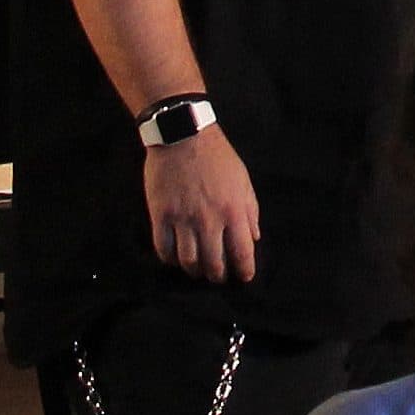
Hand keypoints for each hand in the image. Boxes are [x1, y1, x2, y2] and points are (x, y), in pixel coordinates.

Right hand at [143, 125, 258, 282]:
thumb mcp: (242, 179)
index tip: (244, 279)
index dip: (244, 270)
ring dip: (195, 271)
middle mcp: (209, 219)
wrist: (184, 135)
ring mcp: (182, 220)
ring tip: (198, 270)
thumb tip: (254, 237)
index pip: (242, 251)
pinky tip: (177, 258)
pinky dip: (171, 260)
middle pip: (213, 263)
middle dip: (218, 276)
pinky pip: (164, 251)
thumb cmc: (217, 157)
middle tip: (218, 277)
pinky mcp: (160, 217)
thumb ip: (250, 209)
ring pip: (188, 262)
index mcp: (233, 209)